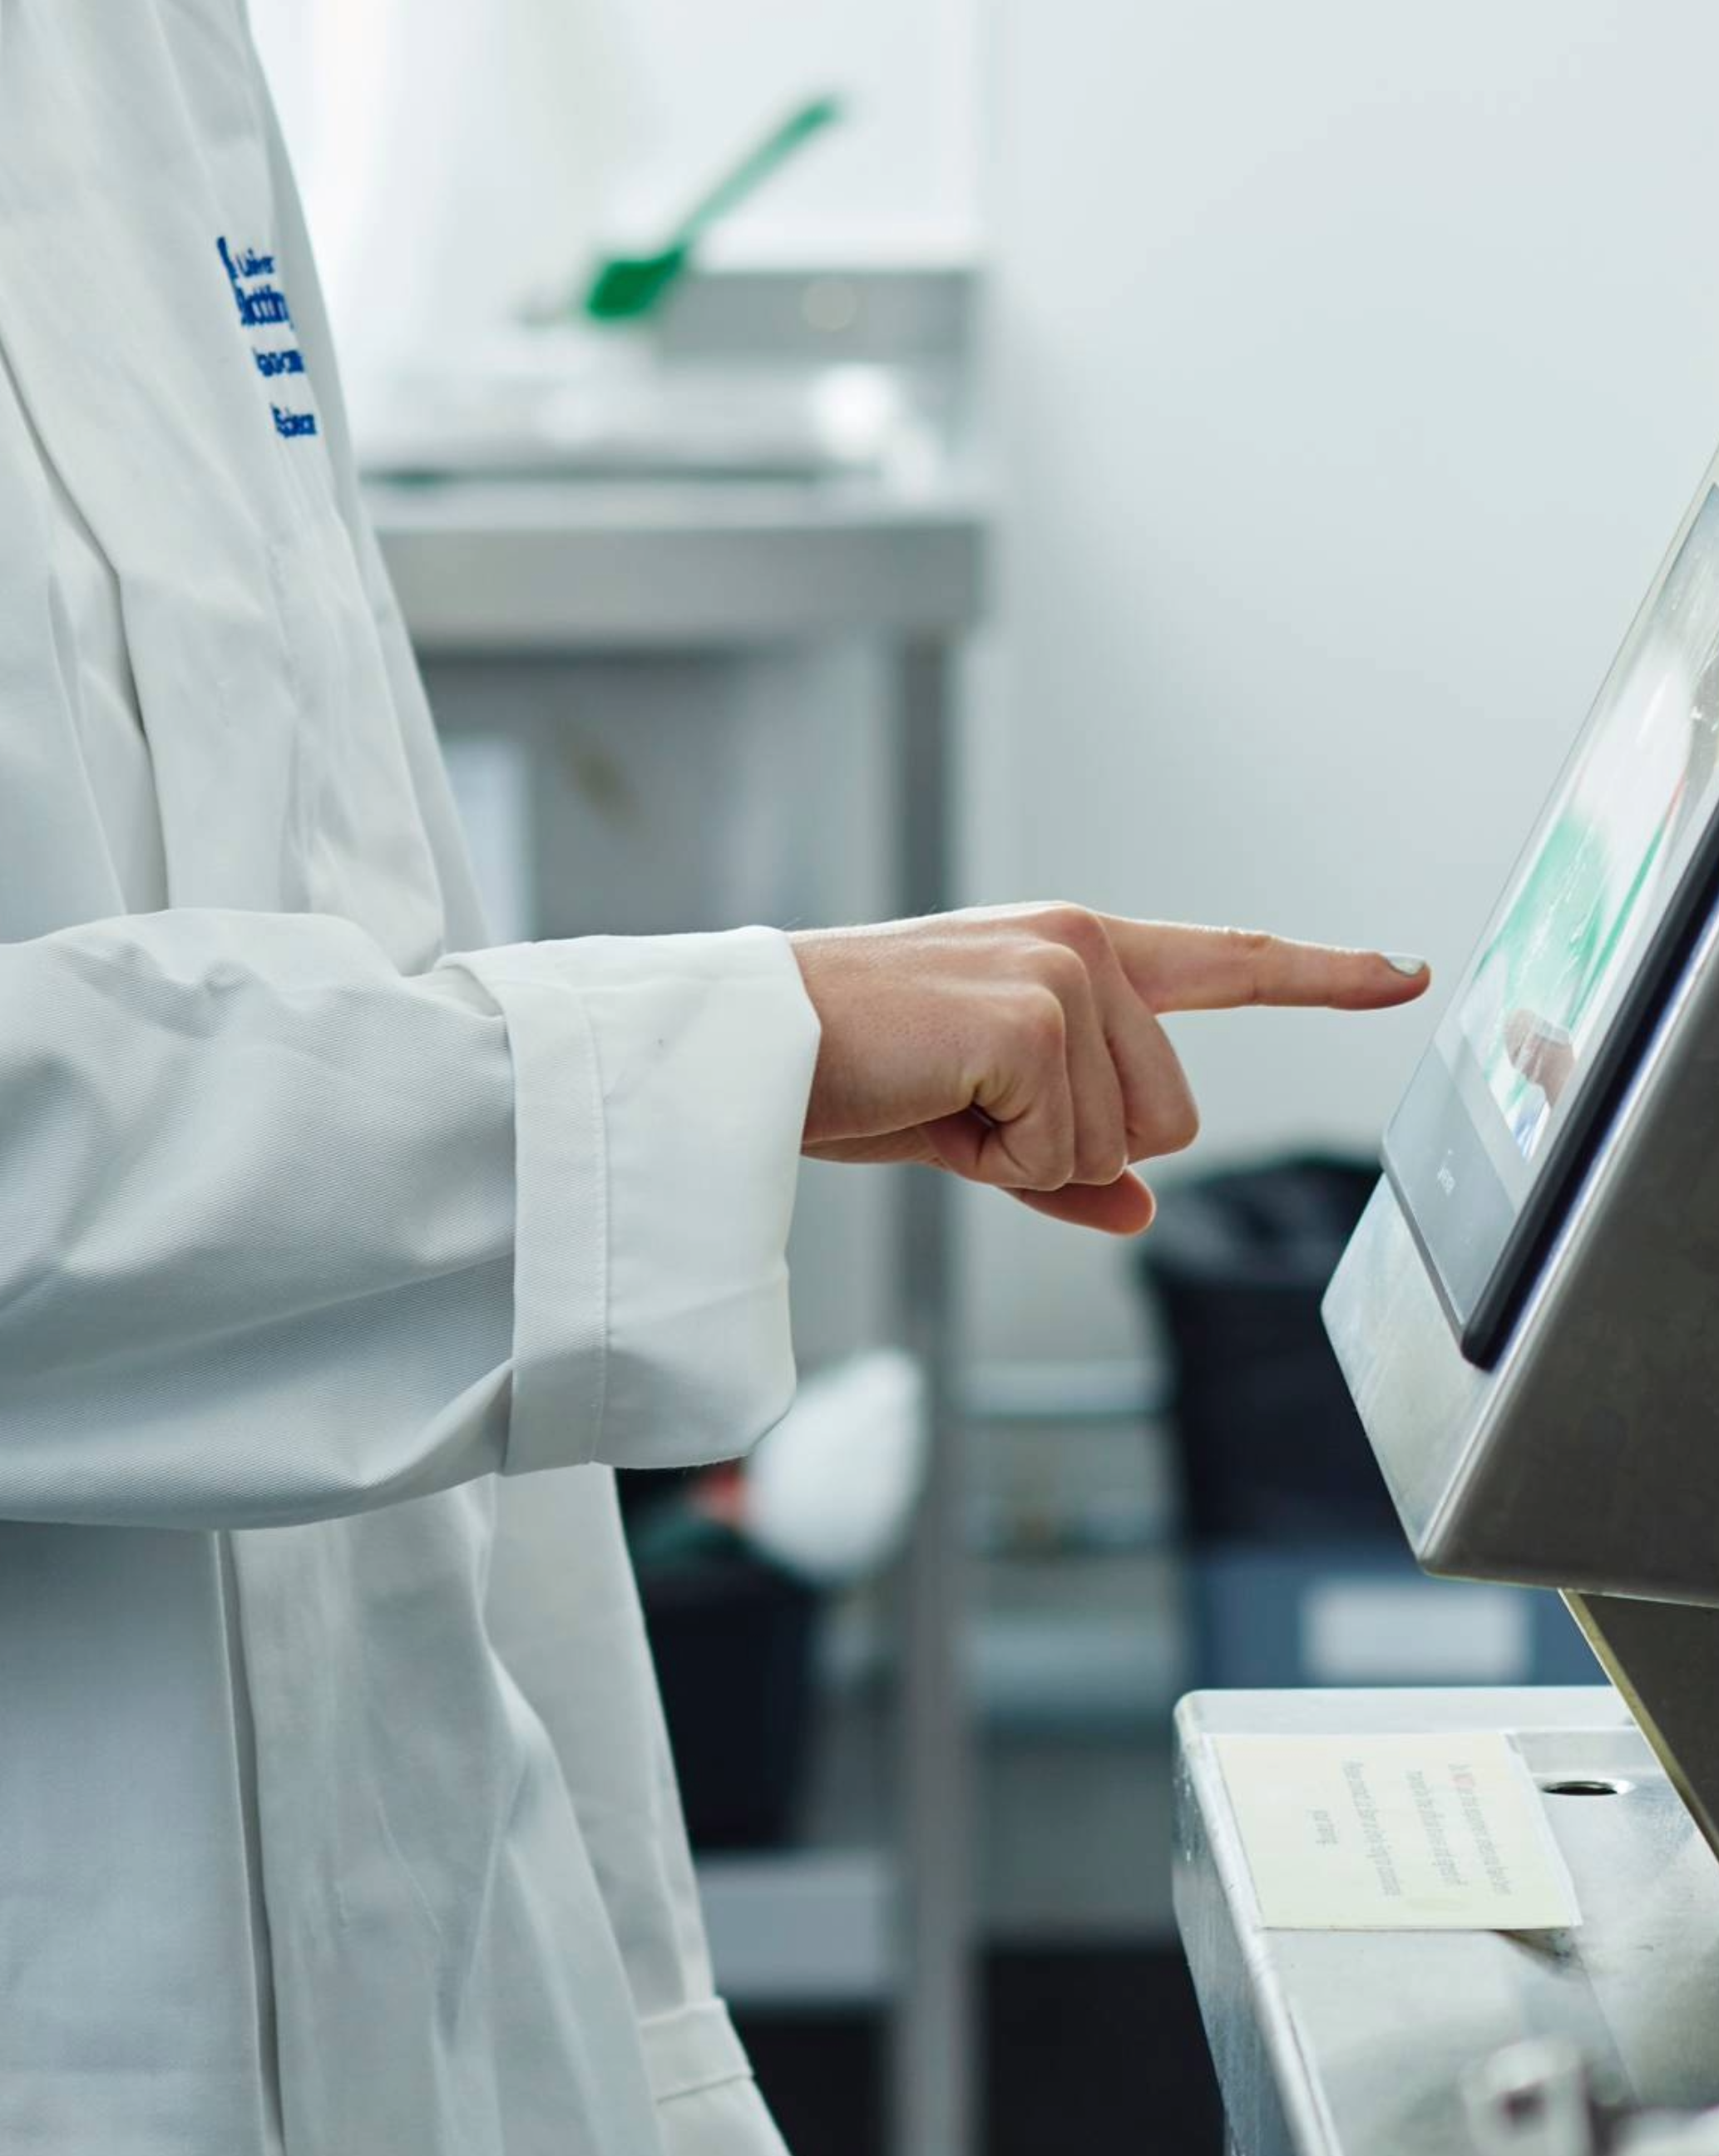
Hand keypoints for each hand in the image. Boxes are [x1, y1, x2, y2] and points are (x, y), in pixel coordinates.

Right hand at [790, 906, 1430, 1236]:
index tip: (1407, 975)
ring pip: (1122, 1145)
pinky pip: (1069, 1155)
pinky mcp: (1034, 1019)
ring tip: (935, 1097)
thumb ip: (1066, 1164)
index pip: (1224, 961)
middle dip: (1073, 1146)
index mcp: (1071, 951)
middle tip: (961, 1106)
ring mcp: (1063, 975)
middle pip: (1174, 1116)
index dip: (1324, 975)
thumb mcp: (970, 1122)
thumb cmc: (843, 1067)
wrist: (748, 1048)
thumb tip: (1139, 1210)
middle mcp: (1080, 945)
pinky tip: (933, 1102)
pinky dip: (1000, 1163)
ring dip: (1027, 1155)